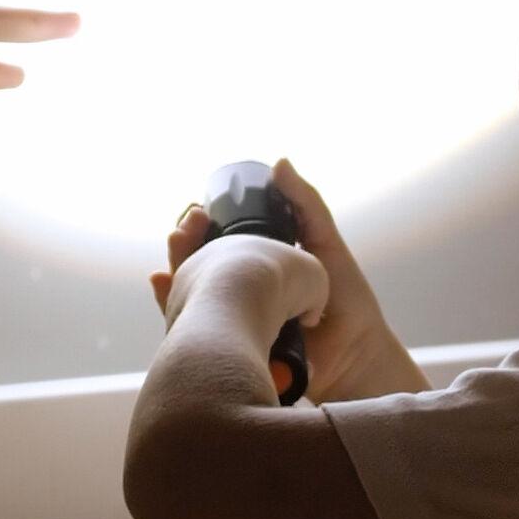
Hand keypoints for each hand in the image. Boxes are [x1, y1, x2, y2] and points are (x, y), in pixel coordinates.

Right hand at [150, 160, 426, 400]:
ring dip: (174, 270)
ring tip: (173, 252)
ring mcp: (233, 320)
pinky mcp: (230, 345)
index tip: (198, 211)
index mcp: (260, 267)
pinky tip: (162, 284)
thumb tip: (279, 164)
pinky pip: (190, 328)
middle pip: (197, 264)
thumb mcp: (324, 243)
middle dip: (183, 244)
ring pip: (190, 292)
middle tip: (183, 229)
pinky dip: (169, 305)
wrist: (356, 354)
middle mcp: (241, 292)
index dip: (203, 225)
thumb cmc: (347, 301)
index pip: (220, 241)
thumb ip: (305, 204)